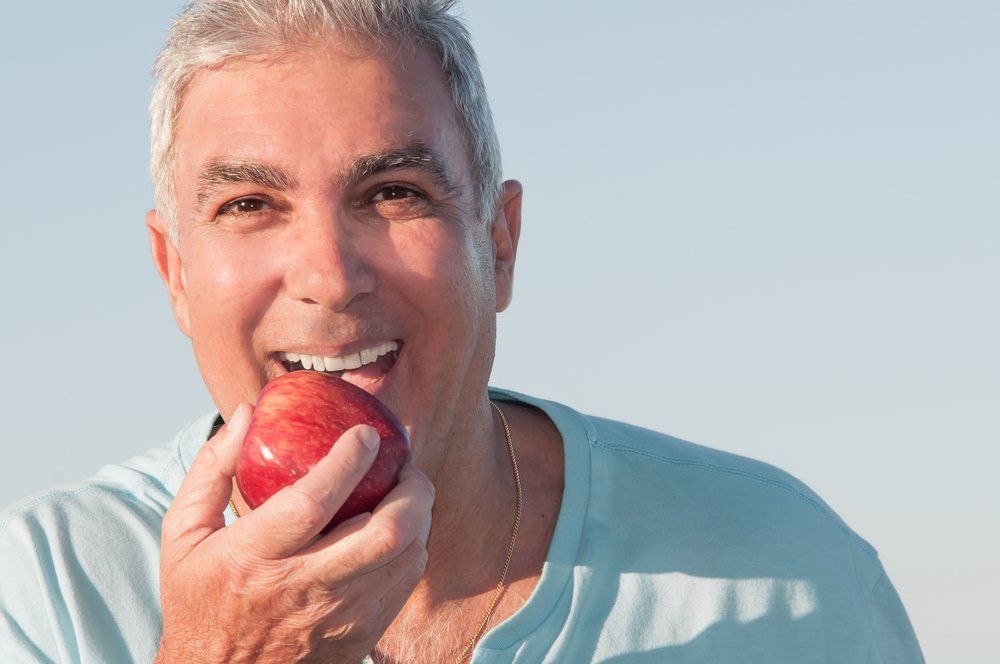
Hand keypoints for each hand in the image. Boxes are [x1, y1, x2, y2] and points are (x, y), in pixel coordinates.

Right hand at [154, 403, 433, 663]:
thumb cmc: (200, 601)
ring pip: (405, 557)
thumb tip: (248, 413)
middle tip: (406, 464)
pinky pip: (405, 583)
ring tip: (407, 490)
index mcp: (253, 558)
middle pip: (384, 534)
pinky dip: (414, 547)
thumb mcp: (183, 535)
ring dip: (419, 515)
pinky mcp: (360, 636)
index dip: (348, 461)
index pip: (312, 502)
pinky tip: (401, 528)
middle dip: (411, 489)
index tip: (367, 433)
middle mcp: (301, 589)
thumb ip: (211, 470)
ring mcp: (337, 617)